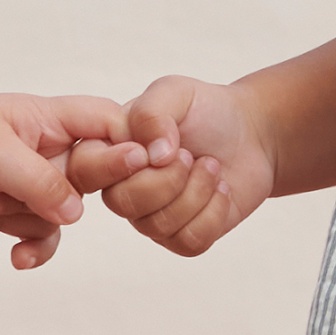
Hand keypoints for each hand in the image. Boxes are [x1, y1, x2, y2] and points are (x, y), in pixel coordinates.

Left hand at [0, 93, 132, 270]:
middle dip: (62, 193)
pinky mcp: (14, 210)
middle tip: (34, 193)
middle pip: (95, 176)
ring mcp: (33, 181)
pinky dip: (31, 246)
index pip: (111, 125)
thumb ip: (42, 182)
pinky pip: (42, 234)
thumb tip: (76, 214)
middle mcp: (49, 149)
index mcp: (50, 118)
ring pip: (64, 212)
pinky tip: (18, 258)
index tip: (141, 168)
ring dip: (24, 217)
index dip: (131, 145)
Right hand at [64, 74, 276, 256]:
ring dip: (196, 192)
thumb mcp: (176, 93)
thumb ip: (152, 113)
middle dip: (166, 179)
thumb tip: (152, 154)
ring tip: (211, 166)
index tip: (146, 151)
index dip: (112, 166)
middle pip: (121, 204)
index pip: (84, 170)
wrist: (251, 133)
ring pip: (158, 226)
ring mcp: (152, 215)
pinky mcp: (183, 235)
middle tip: (190, 155)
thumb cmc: (206, 110)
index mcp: (111, 150)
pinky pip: (188, 241)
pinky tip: (221, 189)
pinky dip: (214, 213)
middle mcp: (124, 186)